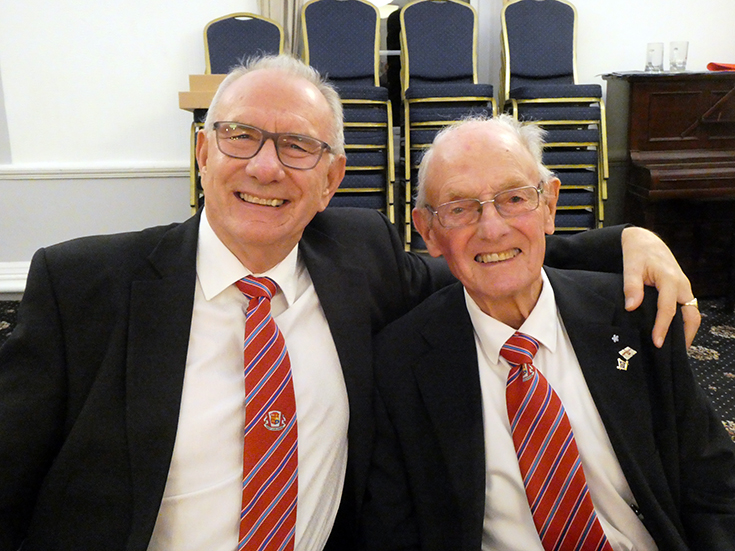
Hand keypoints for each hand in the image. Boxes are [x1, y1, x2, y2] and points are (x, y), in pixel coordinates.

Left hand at [621, 227, 700, 347]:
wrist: (645, 242)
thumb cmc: (638, 254)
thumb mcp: (630, 267)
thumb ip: (631, 287)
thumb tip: (631, 307)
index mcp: (669, 279)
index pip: (668, 309)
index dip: (663, 327)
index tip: (657, 342)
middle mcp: (682, 285)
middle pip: (691, 315)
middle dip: (686, 335)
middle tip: (674, 353)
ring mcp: (684, 288)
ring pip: (692, 313)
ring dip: (687, 330)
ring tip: (676, 348)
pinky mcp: (681, 290)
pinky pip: (687, 309)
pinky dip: (684, 322)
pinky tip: (674, 333)